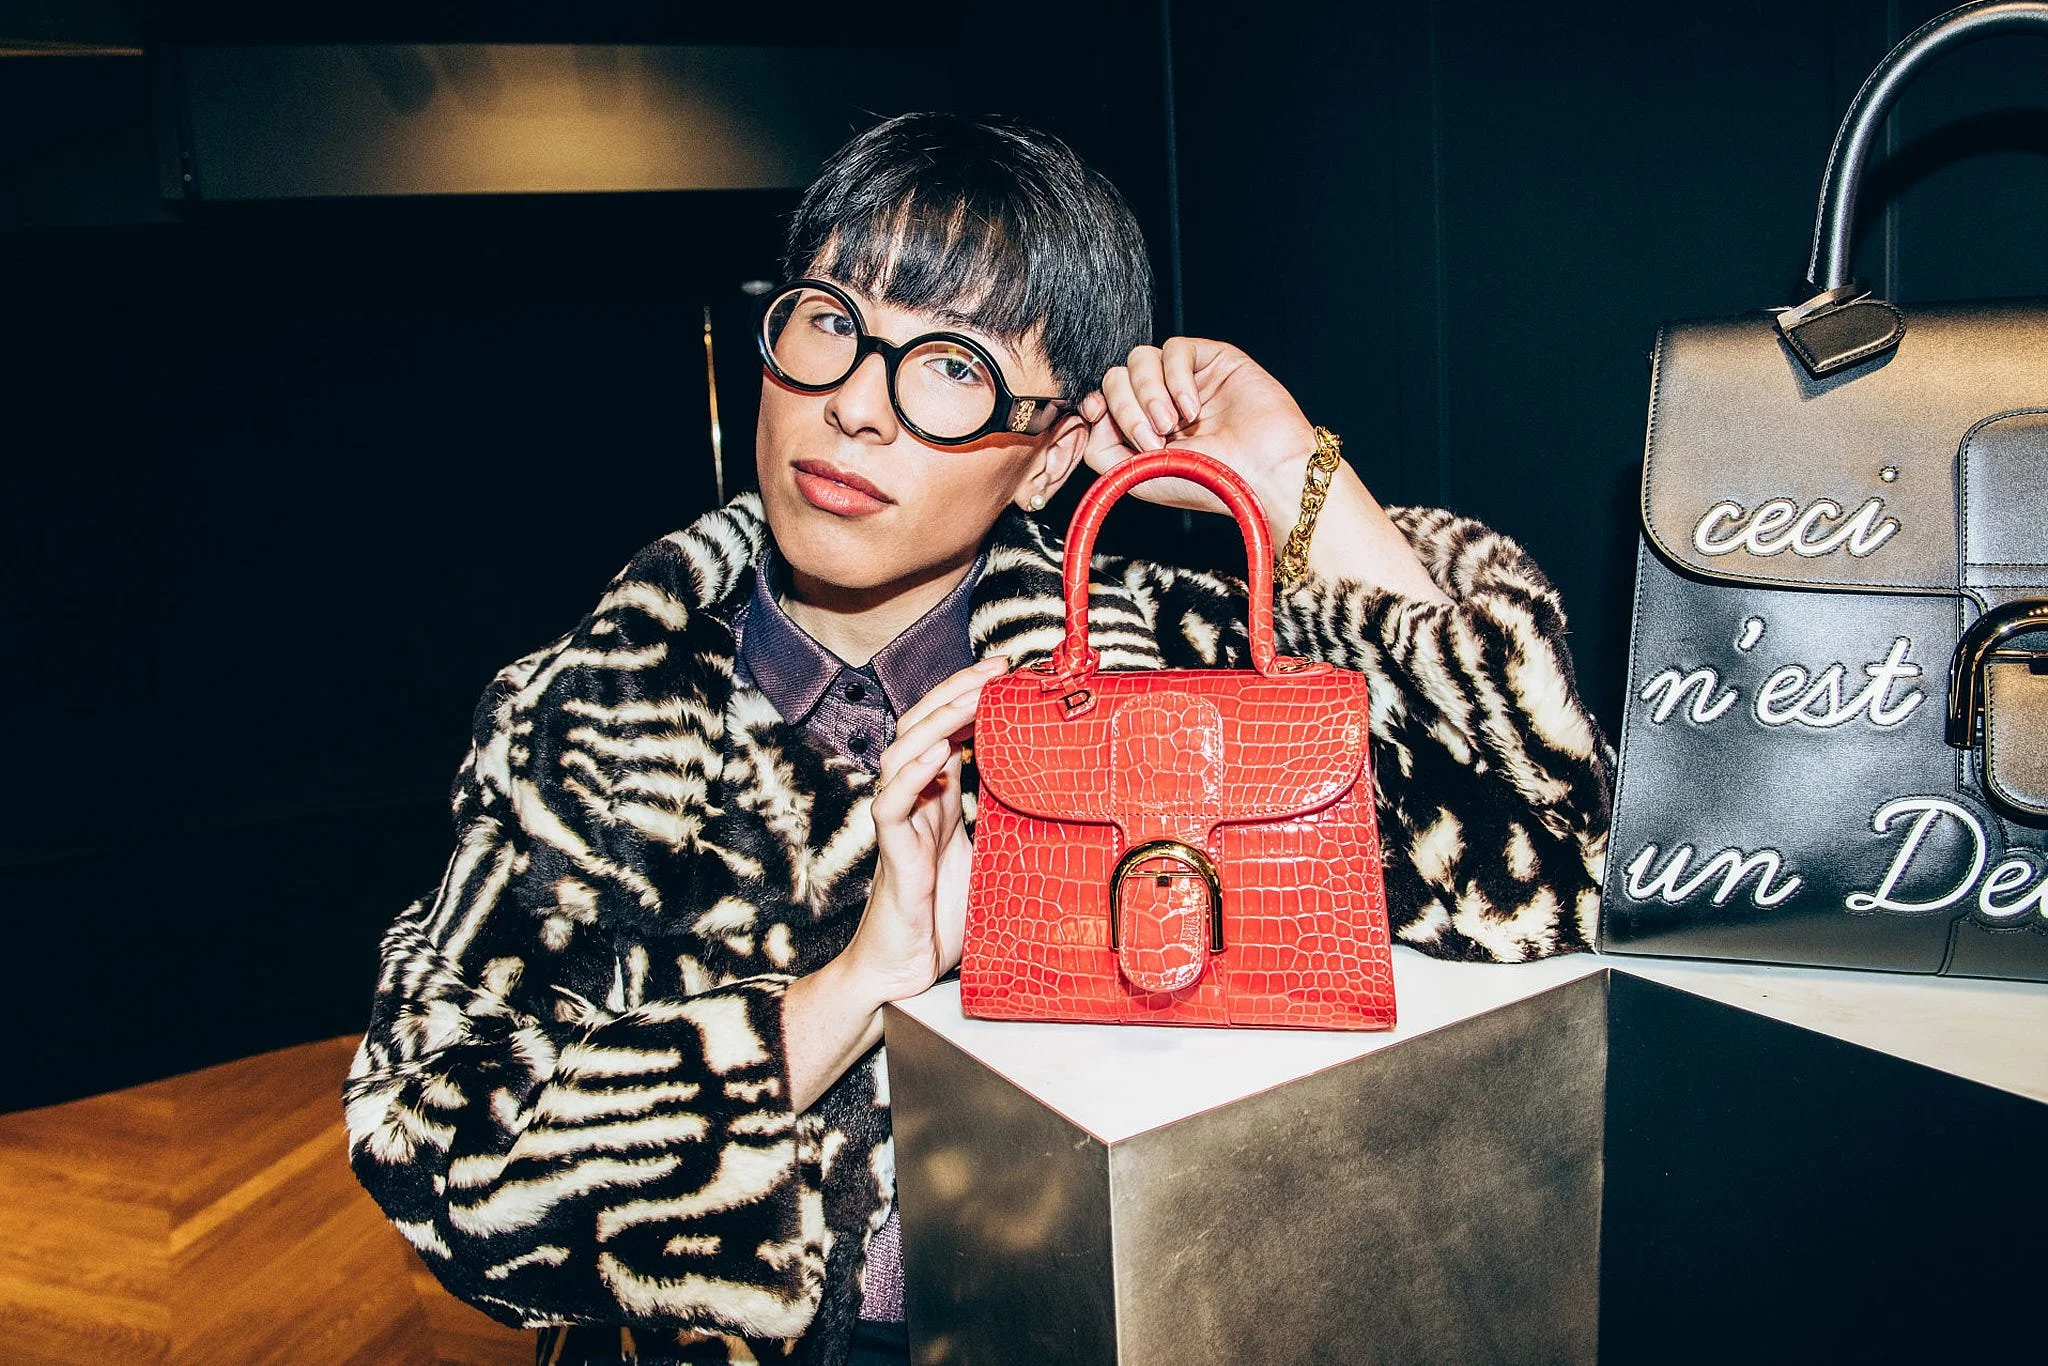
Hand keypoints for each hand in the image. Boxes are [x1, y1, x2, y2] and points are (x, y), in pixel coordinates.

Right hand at [835, 657, 1003, 1006]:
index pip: (944, 730)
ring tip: (968, 698)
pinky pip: (891, 804)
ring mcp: (900, 824)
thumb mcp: (990, 860)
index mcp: (937, 800)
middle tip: (994, 668)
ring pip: (903, 753)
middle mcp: (915, 803)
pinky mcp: (893, 854)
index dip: (968, 696)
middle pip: (921, 727)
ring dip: (936, 720)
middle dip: (956, 692)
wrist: (905, 972)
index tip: (1005, 671)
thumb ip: (1006, 824)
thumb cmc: (943, 920)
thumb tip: (1057, 798)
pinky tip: (936, 754)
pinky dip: (912, 775)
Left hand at [1080, 338, 1318, 537]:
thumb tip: (1090, 415)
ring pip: (1139, 359)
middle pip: (1115, 376)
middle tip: (1153, 439)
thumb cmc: (1207, 483)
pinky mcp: (1212, 360)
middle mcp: (1161, 402)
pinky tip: (1192, 408)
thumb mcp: (1137, 477)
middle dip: (1126, 408)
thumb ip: (1101, 449)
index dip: (1095, 402)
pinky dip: (1175, 378)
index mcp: (1142, 428)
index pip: (1103, 398)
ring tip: (1174, 425)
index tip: (1098, 414)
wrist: (1261, 476)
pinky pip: (1174, 349)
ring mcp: (1186, 380)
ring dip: (1149, 394)